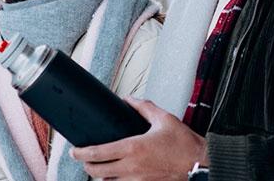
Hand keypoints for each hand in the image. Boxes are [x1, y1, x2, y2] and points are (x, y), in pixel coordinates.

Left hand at [70, 96, 207, 180]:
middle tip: (82, 158)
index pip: (99, 153)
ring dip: (100, 175)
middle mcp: (132, 167)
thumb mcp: (163, 118)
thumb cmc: (183, 143)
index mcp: (134, 148)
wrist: (199, 164)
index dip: (82, 152)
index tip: (74, 150)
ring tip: (98, 166)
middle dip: (86, 165)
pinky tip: (116, 176)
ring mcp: (137, 180)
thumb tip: (128, 100)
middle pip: (97, 171)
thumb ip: (143, 107)